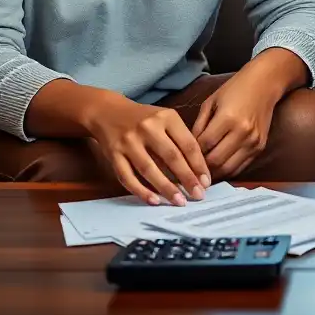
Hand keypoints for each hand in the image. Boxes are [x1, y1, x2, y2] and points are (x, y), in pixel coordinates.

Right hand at [83, 93, 210, 206]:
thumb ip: (180, 139)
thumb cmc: (144, 119)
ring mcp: (129, 141)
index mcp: (166, 117)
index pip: (187, 143)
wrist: (108, 112)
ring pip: (149, 169)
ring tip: (179, 202)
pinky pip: (128, 177)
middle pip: (171, 156)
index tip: (206, 182)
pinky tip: (154, 201)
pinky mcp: (114, 154)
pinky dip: (141, 191)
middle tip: (198, 196)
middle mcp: (148, 127)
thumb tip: (198, 171)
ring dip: (166, 188)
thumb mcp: (165, 119)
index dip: (198, 165)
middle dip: (187, 178)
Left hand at [192, 65, 282, 180]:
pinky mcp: (260, 147)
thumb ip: (199, 125)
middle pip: (215, 160)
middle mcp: (242, 132)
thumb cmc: (234, 89)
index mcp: (227, 118)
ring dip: (213, 173)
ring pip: (228, 168)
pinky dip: (227, 172)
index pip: (204, 144)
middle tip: (190, 168)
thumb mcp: (211, 102)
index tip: (183, 156)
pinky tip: (218, 170)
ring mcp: (253, 142)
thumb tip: (189, 147)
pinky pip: (240, 167)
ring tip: (202, 174)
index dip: (191, 152)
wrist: (264, 84)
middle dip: (200, 167)